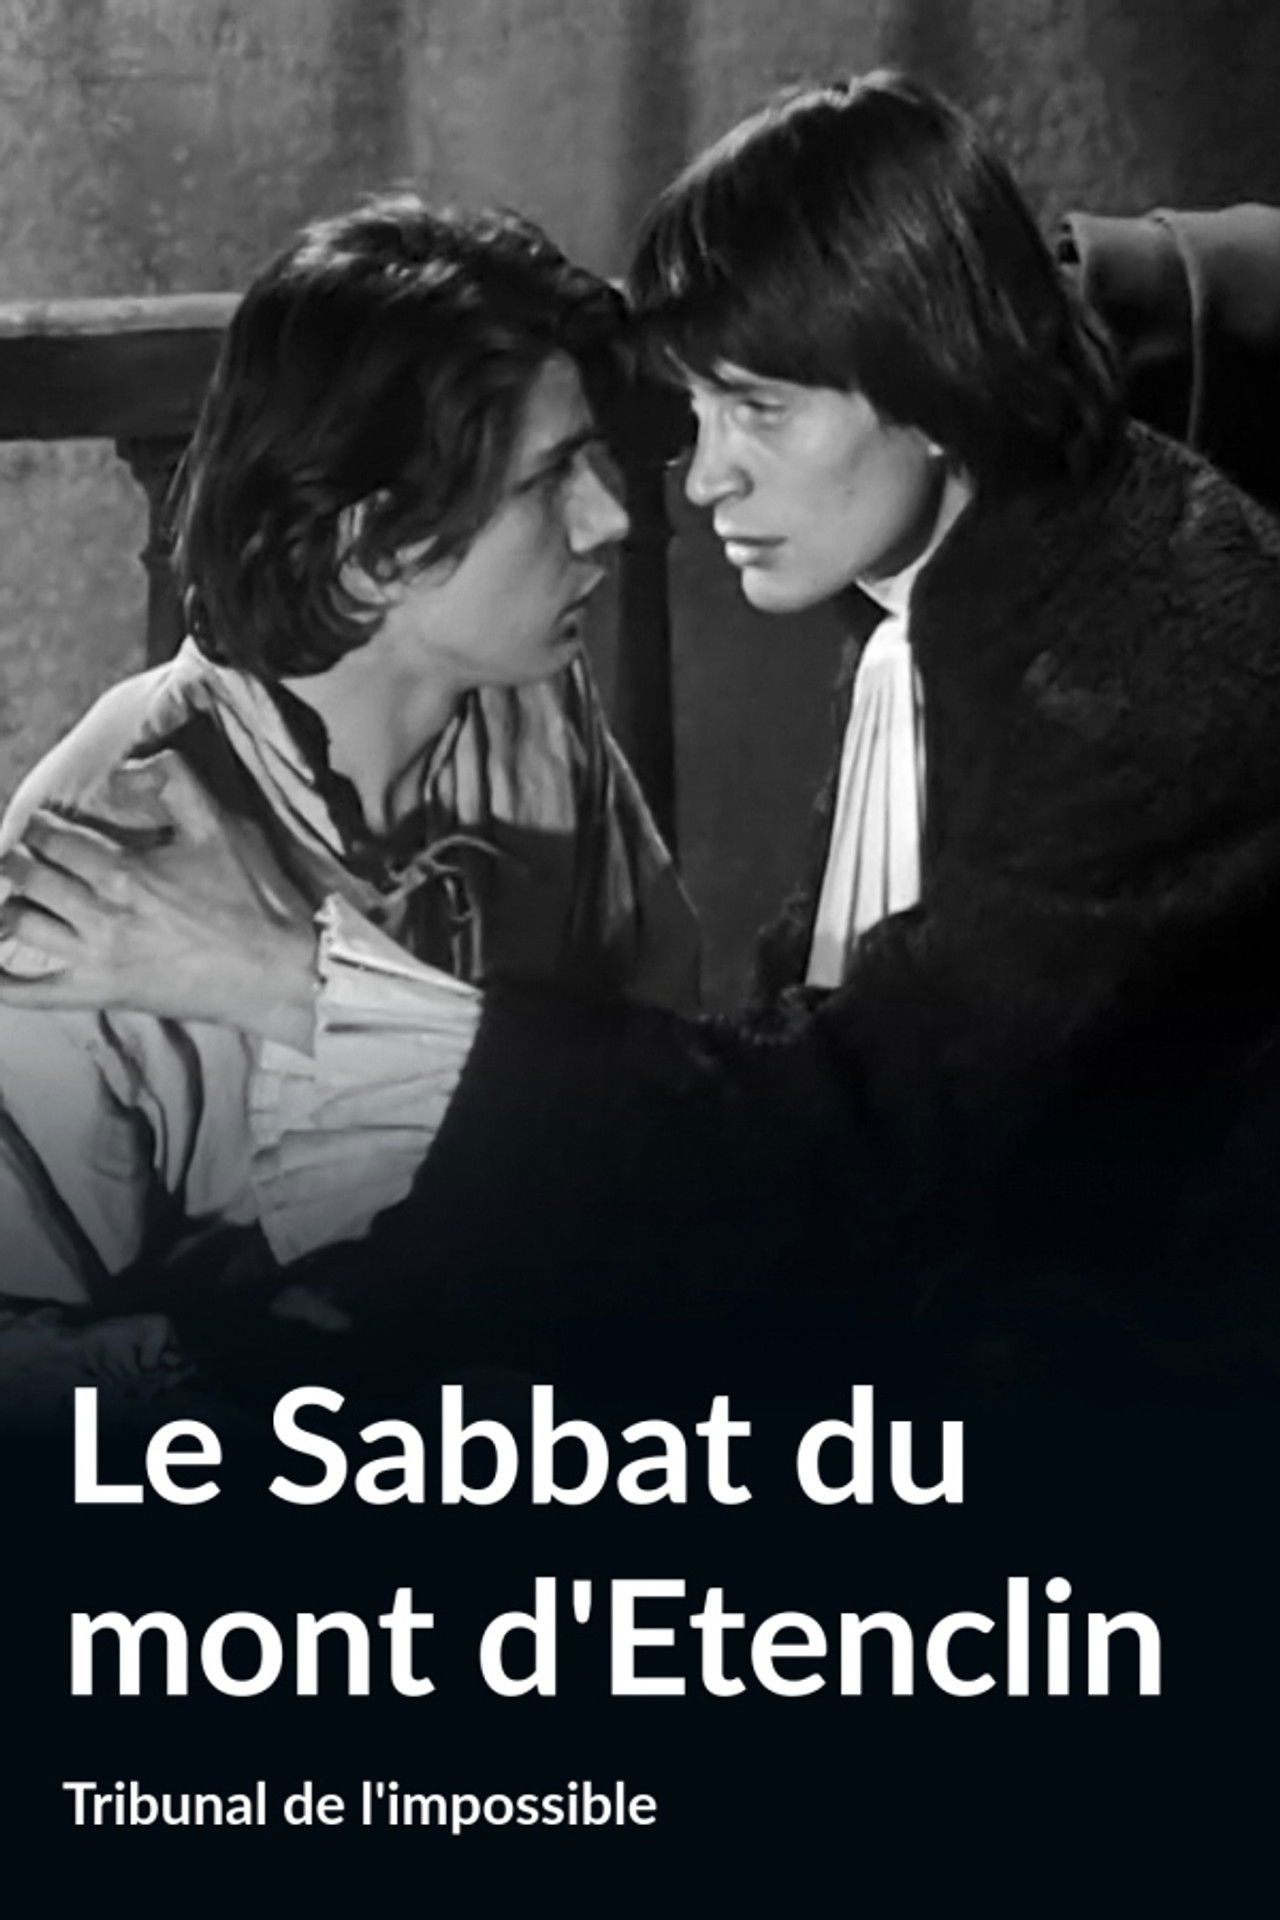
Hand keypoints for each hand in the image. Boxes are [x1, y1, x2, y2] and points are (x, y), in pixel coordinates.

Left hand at [0, 753, 319, 1046]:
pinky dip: (2, 982)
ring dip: (12, 904)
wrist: (279, 972)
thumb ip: (174, 780)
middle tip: (29, 856)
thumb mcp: (222, 825)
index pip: (52, 838)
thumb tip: (124, 768)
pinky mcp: (103, 993)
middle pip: (27, 875)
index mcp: (126, 870)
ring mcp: (98, 959)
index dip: (41, 825)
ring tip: (24, 894)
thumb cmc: (254, 897)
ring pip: (21, 923)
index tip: (46, 825)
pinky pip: (34, 992)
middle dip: (20, 858)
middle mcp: (102, 915)